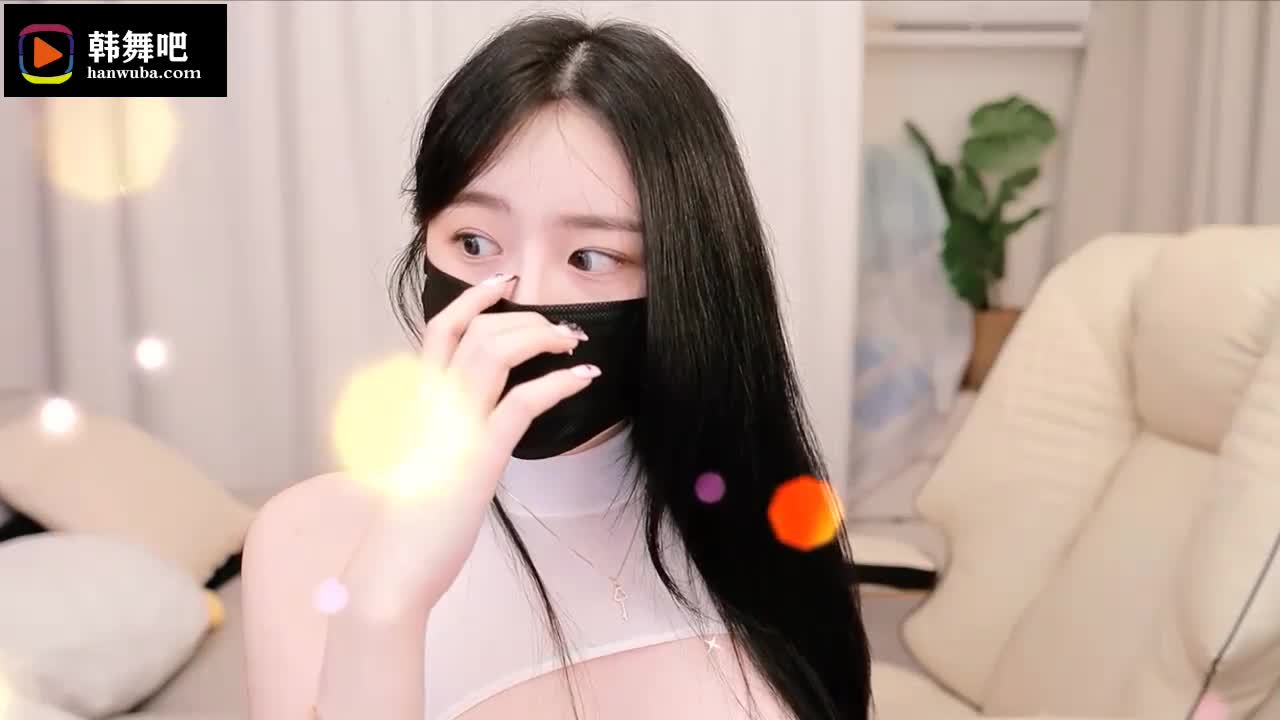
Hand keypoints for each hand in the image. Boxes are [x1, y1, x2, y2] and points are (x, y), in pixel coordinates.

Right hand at [341, 271, 596, 618]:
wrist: (389, 572)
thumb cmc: (407, 528)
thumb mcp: (419, 467)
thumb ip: (437, 436)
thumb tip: (468, 428)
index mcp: (413, 405)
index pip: (439, 330)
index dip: (472, 300)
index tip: (503, 283)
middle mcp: (428, 406)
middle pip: (474, 331)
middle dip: (523, 319)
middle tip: (559, 330)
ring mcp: (451, 428)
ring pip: (494, 351)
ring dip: (541, 338)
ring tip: (572, 345)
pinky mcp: (476, 457)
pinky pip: (523, 401)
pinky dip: (559, 381)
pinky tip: (583, 377)